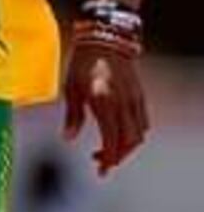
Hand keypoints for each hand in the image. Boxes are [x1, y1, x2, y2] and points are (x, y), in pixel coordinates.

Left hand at [63, 43, 146, 174]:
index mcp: (105, 104)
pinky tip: (119, 135)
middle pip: (130, 142)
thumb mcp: (71, 89)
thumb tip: (68, 139)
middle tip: (101, 164)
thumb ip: (72, 116)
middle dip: (117, 157)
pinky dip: (133, 134)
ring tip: (107, 151)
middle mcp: (124, 104)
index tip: (101, 171)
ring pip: (139, 134)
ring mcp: (135, 100)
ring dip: (125, 147)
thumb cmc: (83, 64)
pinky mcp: (140, 96)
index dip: (109, 159)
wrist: (106, 40)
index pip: (112, 140)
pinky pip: (142, 122)